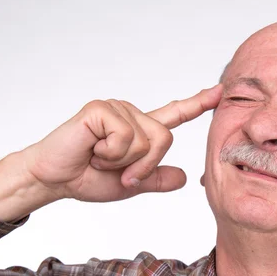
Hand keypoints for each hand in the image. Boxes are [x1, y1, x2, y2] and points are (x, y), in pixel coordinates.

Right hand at [23, 85, 222, 203]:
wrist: (55, 180)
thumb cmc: (87, 178)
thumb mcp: (131, 184)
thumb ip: (157, 179)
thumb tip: (185, 178)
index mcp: (140, 130)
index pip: (175, 114)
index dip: (198, 104)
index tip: (220, 91)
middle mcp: (131, 114)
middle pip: (164, 139)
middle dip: (143, 165)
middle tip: (117, 171)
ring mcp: (116, 108)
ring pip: (146, 140)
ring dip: (123, 161)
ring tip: (99, 158)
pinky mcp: (101, 109)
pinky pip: (125, 137)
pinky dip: (110, 153)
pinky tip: (92, 151)